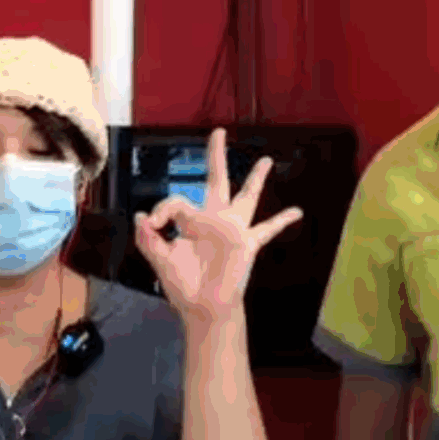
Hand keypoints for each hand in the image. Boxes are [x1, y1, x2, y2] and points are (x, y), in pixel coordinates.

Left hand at [135, 128, 302, 324]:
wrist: (203, 307)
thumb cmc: (182, 284)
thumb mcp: (160, 260)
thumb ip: (148, 240)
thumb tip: (141, 215)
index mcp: (190, 220)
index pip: (177, 200)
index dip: (163, 208)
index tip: (154, 223)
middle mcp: (213, 218)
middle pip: (216, 179)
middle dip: (216, 156)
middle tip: (218, 132)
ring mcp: (233, 229)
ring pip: (247, 197)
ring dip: (256, 179)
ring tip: (266, 160)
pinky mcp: (247, 244)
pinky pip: (267, 229)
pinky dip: (282, 220)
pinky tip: (298, 211)